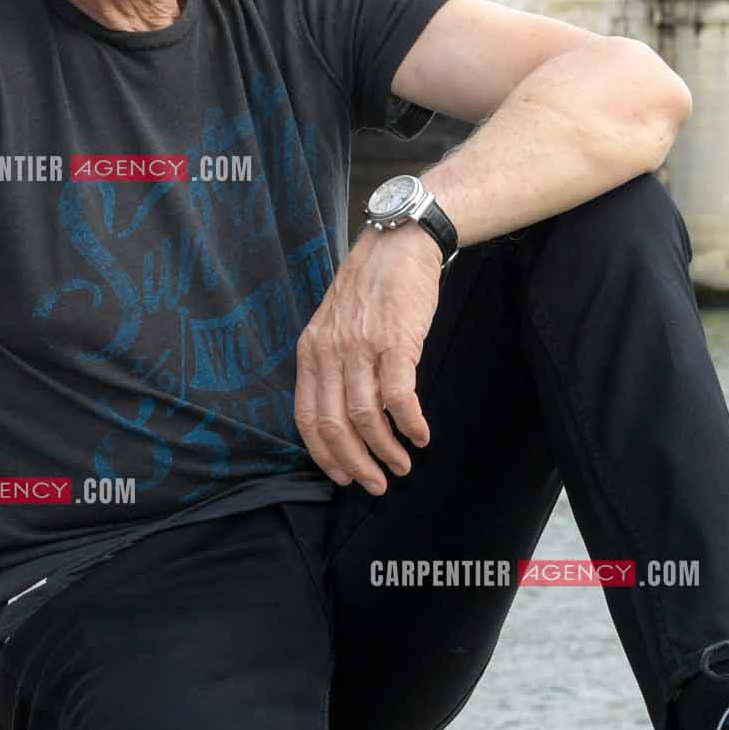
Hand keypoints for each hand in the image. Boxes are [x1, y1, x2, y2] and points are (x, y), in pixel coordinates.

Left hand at [294, 223, 442, 493]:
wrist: (398, 245)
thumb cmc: (370, 288)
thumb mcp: (333, 324)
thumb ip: (331, 364)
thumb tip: (341, 415)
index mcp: (311, 351)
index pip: (307, 417)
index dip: (324, 454)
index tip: (342, 476)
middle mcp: (330, 352)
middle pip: (335, 425)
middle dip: (355, 463)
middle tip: (376, 484)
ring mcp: (361, 347)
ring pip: (366, 417)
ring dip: (385, 450)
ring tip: (402, 465)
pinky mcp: (396, 342)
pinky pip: (398, 397)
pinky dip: (410, 424)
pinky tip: (420, 436)